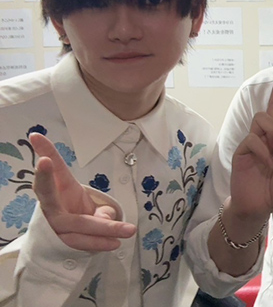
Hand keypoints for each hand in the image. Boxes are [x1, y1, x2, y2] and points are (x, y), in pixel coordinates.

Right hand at [30, 133, 136, 251]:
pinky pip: (81, 243)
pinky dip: (99, 243)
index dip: (45, 151)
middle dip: (45, 176)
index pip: (55, 168)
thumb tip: (105, 219)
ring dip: (103, 228)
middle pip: (46, 192)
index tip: (36, 136)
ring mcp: (53, 225)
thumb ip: (100, 208)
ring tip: (128, 230)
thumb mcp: (90, 203)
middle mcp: (51, 205)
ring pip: (75, 225)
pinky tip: (115, 243)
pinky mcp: (59, 244)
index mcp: (60, 188)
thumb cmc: (77, 211)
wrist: (66, 238)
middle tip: (45, 160)